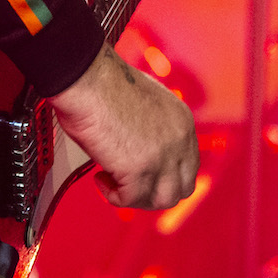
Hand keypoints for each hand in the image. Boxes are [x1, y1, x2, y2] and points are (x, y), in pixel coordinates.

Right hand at [50, 45, 196, 208]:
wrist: (88, 77)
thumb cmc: (106, 83)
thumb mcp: (146, 103)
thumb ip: (155, 127)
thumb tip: (143, 146)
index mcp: (183, 121)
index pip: (189, 166)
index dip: (166, 177)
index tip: (146, 177)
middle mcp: (179, 139)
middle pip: (182, 188)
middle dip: (154, 193)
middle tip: (130, 186)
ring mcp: (162, 155)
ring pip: (162, 200)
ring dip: (137, 198)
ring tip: (114, 183)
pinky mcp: (139, 169)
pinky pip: (130, 199)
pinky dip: (114, 196)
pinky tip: (101, 179)